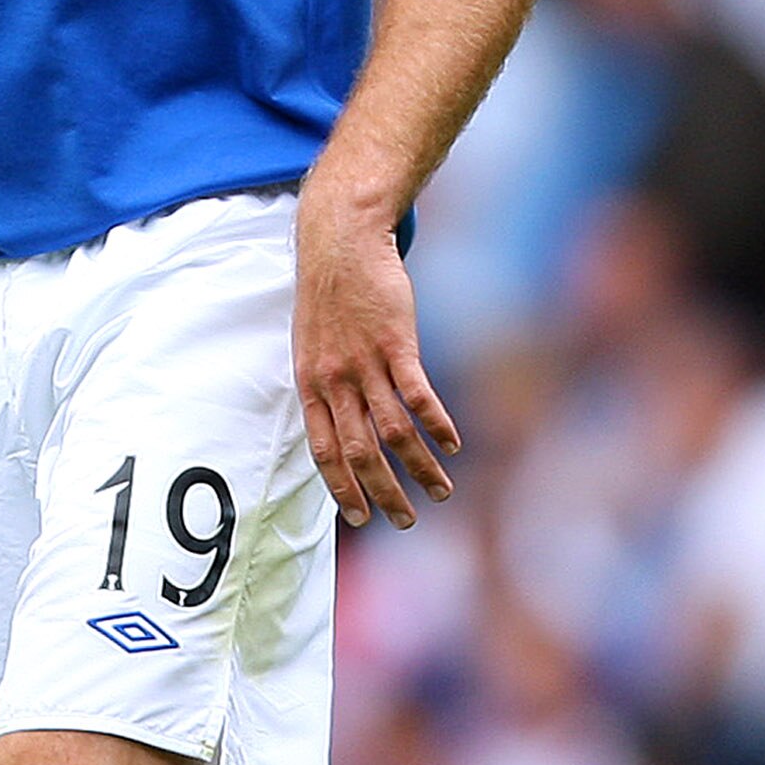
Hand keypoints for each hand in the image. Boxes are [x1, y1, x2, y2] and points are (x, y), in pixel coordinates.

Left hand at [293, 185, 458, 528]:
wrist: (341, 242)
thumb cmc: (330, 295)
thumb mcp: (312, 346)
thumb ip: (326, 386)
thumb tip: (339, 423)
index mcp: (311, 385)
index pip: (323, 452)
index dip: (341, 489)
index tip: (359, 518)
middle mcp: (335, 381)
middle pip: (360, 453)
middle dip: (384, 494)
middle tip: (406, 521)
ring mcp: (365, 364)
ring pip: (393, 432)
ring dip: (420, 467)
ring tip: (442, 491)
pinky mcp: (396, 344)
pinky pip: (417, 396)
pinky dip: (437, 425)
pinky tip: (453, 444)